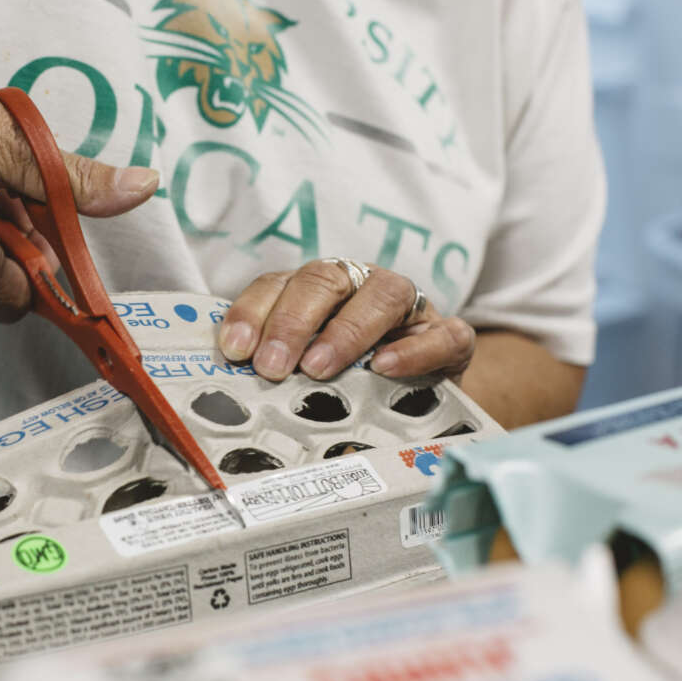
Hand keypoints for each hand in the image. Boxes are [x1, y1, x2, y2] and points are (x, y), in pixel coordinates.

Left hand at [217, 260, 474, 382]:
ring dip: (346, 331)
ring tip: (318, 369)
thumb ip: (275, 367)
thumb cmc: (346, 383)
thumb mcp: (304, 371)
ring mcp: (408, 307)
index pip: (277, 284)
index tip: (235, 349)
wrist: (417, 399)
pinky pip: (443, 333)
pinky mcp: (448, 337)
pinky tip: (384, 368)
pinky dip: (415, 350)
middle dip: (293, 322)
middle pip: (324, 280)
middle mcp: (360, 285)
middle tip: (272, 365)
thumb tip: (232, 388)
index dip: (253, 312)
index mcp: (315, 288)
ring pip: (383, 294)